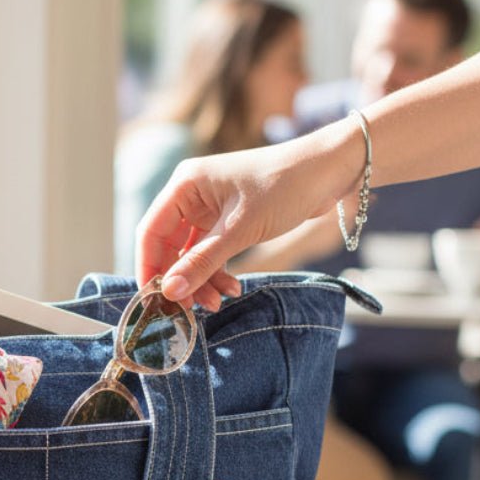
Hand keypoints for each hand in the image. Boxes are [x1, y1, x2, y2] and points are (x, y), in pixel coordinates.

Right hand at [136, 124, 362, 305]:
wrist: (330, 170)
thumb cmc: (285, 186)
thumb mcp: (240, 230)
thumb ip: (202, 262)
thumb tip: (169, 292)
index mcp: (185, 185)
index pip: (151, 232)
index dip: (149, 267)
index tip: (155, 299)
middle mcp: (191, 196)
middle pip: (168, 247)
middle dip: (180, 279)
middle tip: (190, 309)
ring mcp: (209, 209)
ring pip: (191, 255)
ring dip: (202, 280)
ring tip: (219, 302)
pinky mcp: (227, 221)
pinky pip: (211, 254)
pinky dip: (218, 273)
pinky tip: (232, 288)